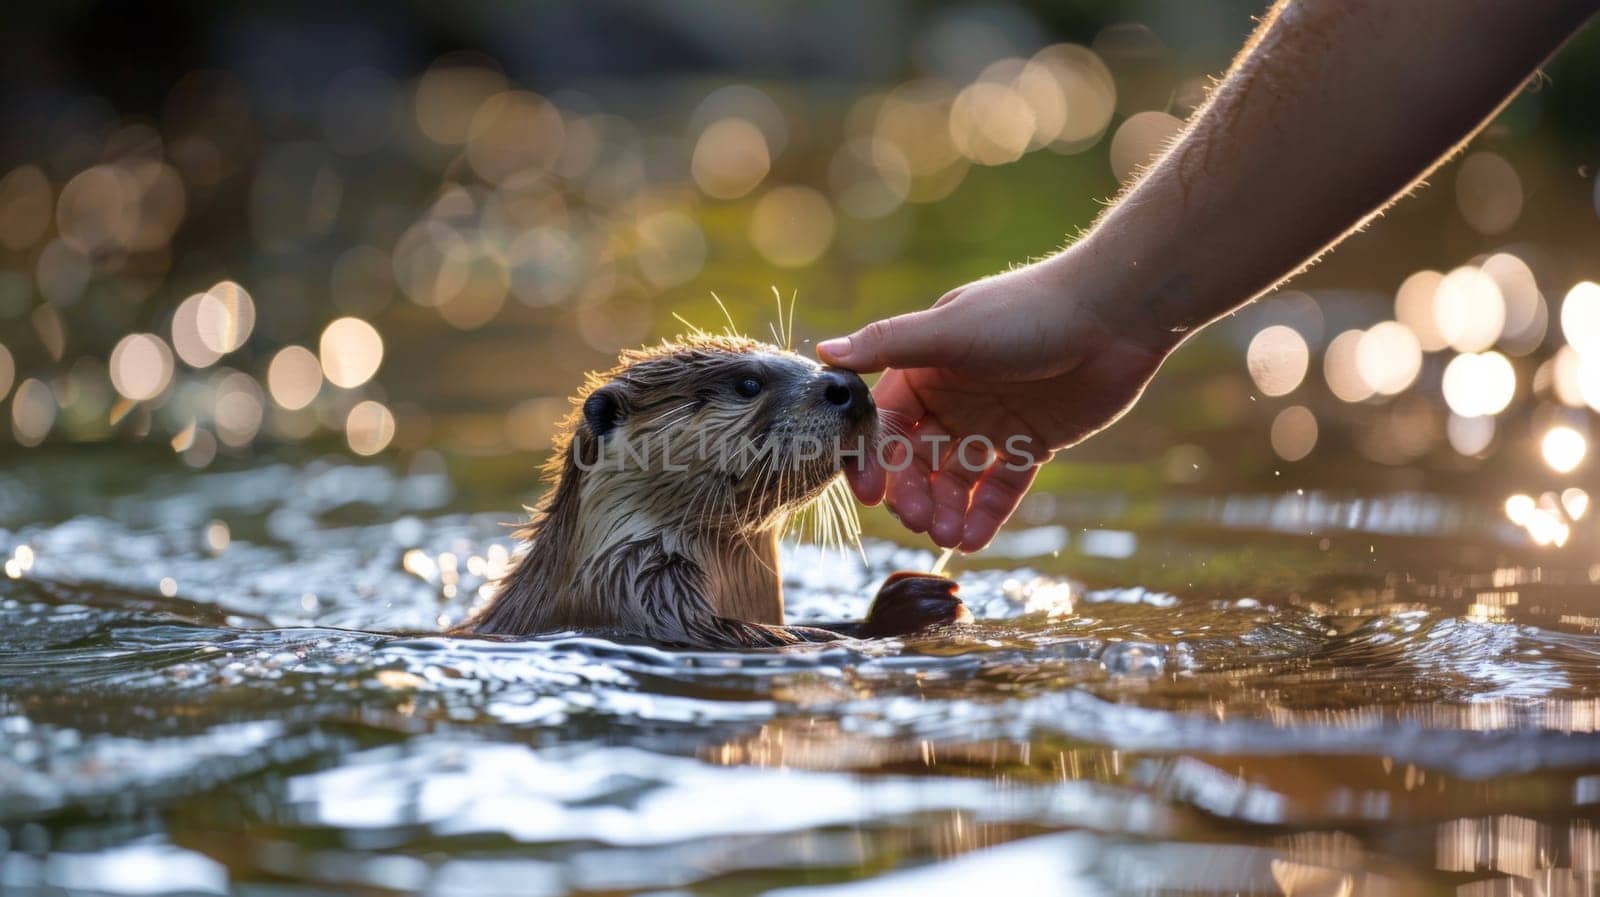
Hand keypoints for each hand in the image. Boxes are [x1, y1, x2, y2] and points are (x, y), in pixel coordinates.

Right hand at [818, 253, 1173, 551]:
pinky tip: (974, 539)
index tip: (870, 495)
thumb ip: (889, 343)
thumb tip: (826, 352)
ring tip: (948, 535)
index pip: (886, 423)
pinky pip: (1001, 488)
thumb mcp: (950, 330)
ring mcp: (992, 422)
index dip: (875, 460)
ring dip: (947, 509)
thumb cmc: (1027, 313)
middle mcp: (953, 398)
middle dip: (914, 493)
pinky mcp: (1032, 443)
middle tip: (919, 520)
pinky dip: (987, 514)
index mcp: (926, 367)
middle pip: (918, 460)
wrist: (1115, 317)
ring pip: (956, 479)